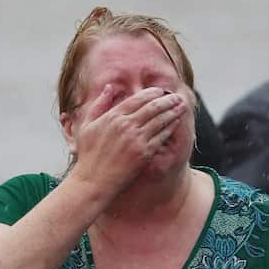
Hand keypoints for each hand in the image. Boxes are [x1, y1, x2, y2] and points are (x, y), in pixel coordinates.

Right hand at [67, 84, 188, 192]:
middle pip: (153, 107)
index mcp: (113, 116)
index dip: (152, 93)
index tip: (161, 91)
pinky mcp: (144, 153)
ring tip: (181, 106)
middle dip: (167, 100)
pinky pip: (161, 136)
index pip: (137, 99)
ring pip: (160, 120)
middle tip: (177, 97)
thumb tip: (109, 87)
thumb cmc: (88, 155)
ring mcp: (136, 139)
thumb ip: (99, 104)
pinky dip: (170, 127)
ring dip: (173, 111)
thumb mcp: (87, 125)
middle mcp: (126, 125)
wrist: (93, 181)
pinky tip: (176, 123)